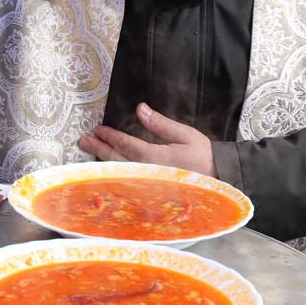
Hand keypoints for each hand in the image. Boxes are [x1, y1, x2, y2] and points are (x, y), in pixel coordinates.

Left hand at [77, 103, 215, 176]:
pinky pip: (128, 184)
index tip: (98, 129)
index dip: (110, 136)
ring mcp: (148, 187)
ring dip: (103, 161)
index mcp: (156, 158)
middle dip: (99, 148)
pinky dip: (115, 176)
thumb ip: (161, 124)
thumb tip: (140, 109)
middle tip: (84, 139)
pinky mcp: (151, 195)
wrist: (221, 182)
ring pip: (120, 173)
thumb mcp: (185, 135)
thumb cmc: (204, 157)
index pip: (126, 145)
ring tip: (91, 151)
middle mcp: (148, 174)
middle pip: (117, 160)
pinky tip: (106, 171)